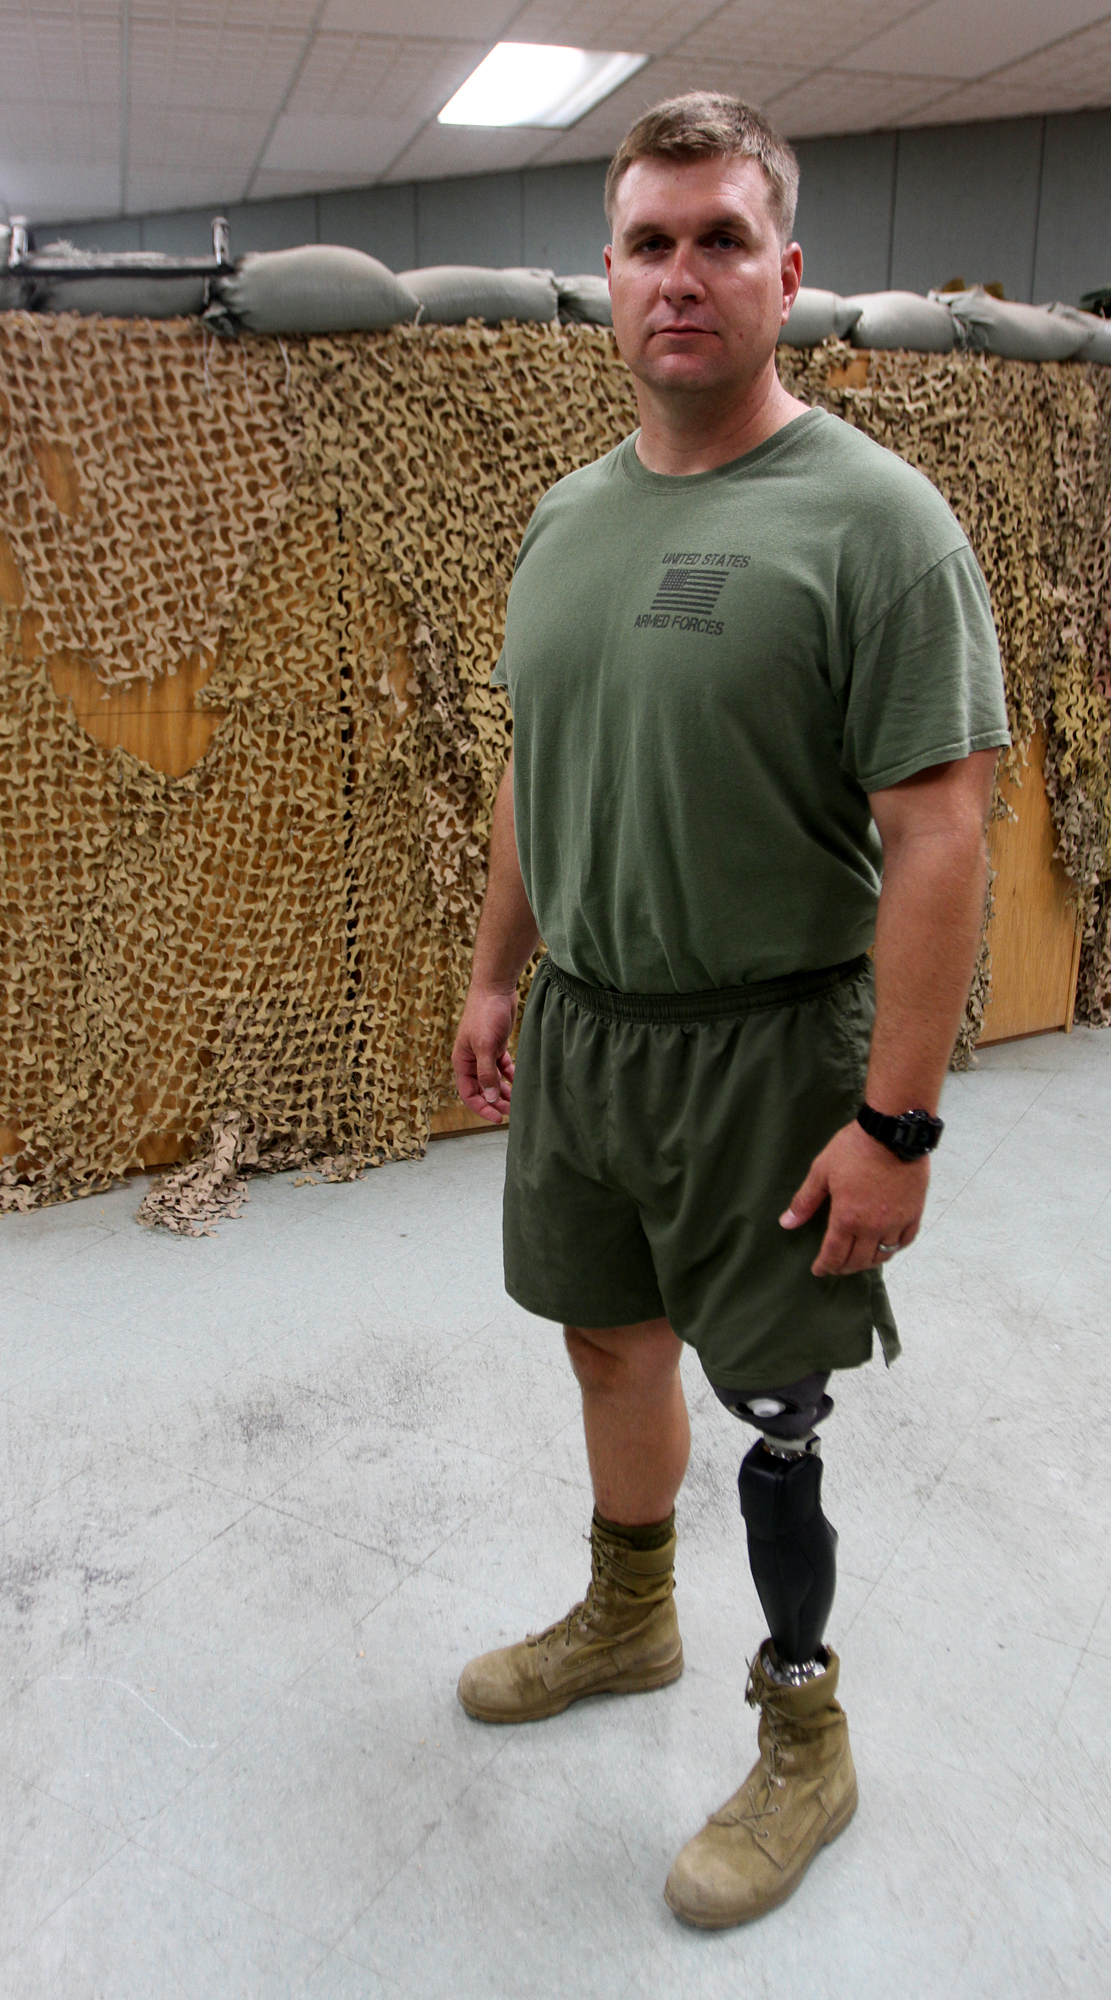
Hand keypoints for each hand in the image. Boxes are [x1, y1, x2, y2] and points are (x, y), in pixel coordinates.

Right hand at [452, 985, 517, 1124]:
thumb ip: (486, 1073)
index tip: (497, 1118)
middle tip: (512, 1112)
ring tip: (518, 1101)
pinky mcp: (497, 1046)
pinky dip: (510, 1076)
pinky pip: (502, 1068)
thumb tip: (490, 1098)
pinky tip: (519, 1082)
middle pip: (482, 1089)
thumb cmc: (485, 1014)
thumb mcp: (485, 1046)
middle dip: (495, 1102)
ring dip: (504, 1091)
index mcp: (462, 1062)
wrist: (495, 988)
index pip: (468, 1093)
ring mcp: (484, 1053)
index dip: (482, 1107)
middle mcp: (471, 1060)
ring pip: (493, 1080)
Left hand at [779, 1120, 928, 1275]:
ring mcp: (896, 1221)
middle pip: (858, 1261)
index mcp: (847, 1218)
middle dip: (844, 1268)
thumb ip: (805, 1201)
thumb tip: (787, 1223)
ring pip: (883, 1255)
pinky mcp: (914, 1213)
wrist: (892, 1131)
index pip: (834, 1255)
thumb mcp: (822, 1171)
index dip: (825, 1266)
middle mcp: (873, 1226)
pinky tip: (886, 1244)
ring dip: (868, 1261)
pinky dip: (894, 1247)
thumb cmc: (854, 1148)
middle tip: (836, 1266)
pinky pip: (905, 1241)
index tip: (819, 1270)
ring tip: (859, 1258)